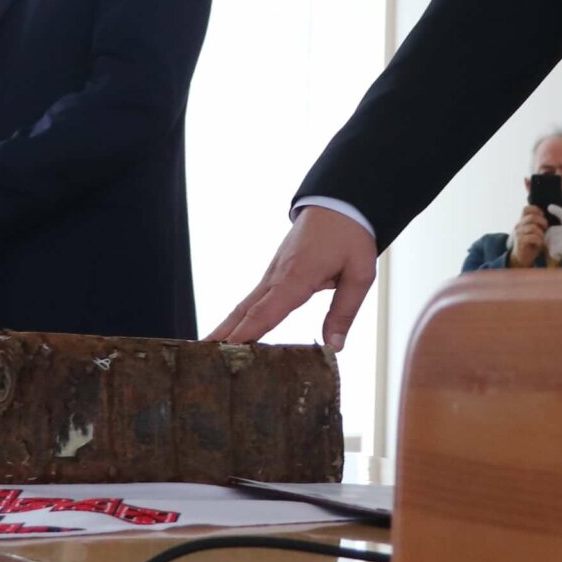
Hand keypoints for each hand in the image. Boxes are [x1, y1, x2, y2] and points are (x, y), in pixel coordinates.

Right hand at [208, 207, 378, 349]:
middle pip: (244, 311)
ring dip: (224, 328)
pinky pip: (252, 300)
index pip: (266, 311)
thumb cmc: (350, 236)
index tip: (227, 350)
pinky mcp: (274, 274)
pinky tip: (231, 334)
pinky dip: (238, 318)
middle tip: (202, 359)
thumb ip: (344, 312)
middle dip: (223, 335)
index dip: (246, 333)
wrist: (339, 203)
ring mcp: (272, 274)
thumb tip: (335, 346)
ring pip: (243, 306)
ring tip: (206, 352)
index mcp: (297, 277)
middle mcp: (277, 277)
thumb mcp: (359, 275)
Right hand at [508, 207, 547, 267]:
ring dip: (541, 233)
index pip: (526, 209)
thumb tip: (544, 217)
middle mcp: (518, 225)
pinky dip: (539, 240)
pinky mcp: (520, 241)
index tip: (542, 217)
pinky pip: (533, 237)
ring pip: (533, 227)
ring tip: (542, 238)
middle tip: (545, 228)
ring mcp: (518, 233)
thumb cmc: (530, 244)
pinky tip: (539, 244)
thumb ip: (536, 224)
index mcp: (521, 221)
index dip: (536, 211)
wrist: (521, 259)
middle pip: (532, 217)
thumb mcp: (533, 232)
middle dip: (542, 222)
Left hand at [541, 204, 561, 268]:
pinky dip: (554, 255)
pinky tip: (561, 257)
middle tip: (558, 250)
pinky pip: (552, 249)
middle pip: (550, 232)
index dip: (557, 210)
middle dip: (548, 242)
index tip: (549, 207)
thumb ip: (561, 234)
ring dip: (551, 249)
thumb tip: (547, 232)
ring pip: (550, 241)